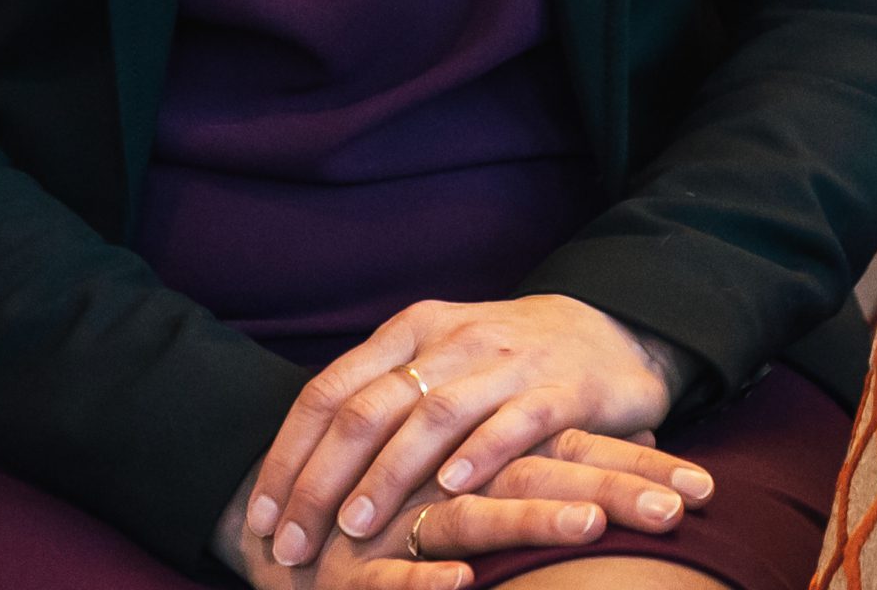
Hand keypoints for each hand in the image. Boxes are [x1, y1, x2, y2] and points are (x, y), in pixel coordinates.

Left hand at [245, 295, 703, 568]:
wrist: (614, 332)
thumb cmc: (505, 364)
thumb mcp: (436, 364)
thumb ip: (380, 401)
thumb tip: (297, 473)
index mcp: (411, 331)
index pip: (329, 393)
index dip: (288, 458)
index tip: (262, 519)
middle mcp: (453, 341)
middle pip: (369, 409)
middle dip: (322, 481)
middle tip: (293, 545)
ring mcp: (509, 362)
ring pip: (433, 416)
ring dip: (388, 475)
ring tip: (355, 528)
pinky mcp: (562, 390)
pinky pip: (515, 422)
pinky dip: (480, 456)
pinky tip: (451, 492)